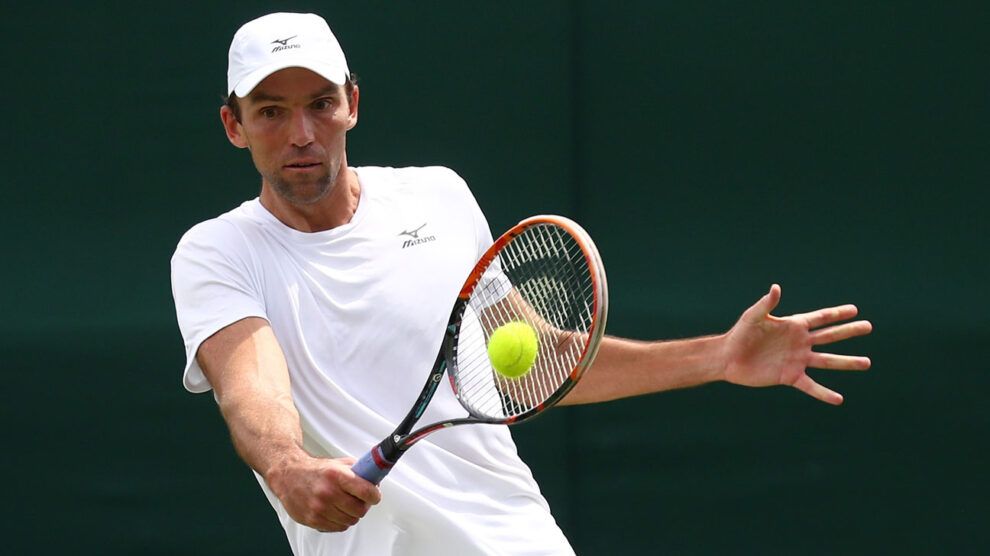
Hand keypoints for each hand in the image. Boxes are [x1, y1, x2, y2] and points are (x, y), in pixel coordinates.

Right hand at [266, 454, 381, 532]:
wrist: (288, 475)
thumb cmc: (315, 470)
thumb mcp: (338, 463)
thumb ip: (358, 470)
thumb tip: (375, 479)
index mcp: (336, 475)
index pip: (366, 491)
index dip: (374, 496)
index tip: (374, 495)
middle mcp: (327, 492)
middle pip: (359, 510)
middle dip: (363, 506)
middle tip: (360, 501)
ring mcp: (319, 508)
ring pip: (350, 521)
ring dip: (351, 514)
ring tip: (346, 505)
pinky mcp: (312, 520)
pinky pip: (337, 528)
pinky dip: (340, 521)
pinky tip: (336, 511)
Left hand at [721, 284, 871, 404]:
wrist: (729, 358)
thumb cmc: (739, 334)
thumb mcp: (753, 317)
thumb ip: (766, 304)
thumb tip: (777, 288)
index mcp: (793, 325)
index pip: (820, 318)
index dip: (837, 313)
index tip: (855, 309)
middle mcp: (800, 343)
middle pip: (830, 336)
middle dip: (849, 331)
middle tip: (868, 326)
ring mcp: (797, 360)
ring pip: (827, 361)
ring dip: (847, 362)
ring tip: (867, 363)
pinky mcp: (790, 376)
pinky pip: (811, 386)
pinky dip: (824, 393)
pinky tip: (839, 399)